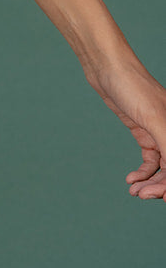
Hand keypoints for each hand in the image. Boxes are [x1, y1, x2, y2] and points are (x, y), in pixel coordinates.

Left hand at [83, 54, 165, 200]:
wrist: (108, 69)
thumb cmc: (133, 87)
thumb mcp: (154, 117)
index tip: (162, 199)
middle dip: (160, 185)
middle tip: (140, 196)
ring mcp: (159, 131)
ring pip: (161, 166)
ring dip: (149, 181)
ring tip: (134, 191)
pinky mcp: (144, 131)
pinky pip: (149, 159)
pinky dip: (142, 172)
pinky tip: (131, 179)